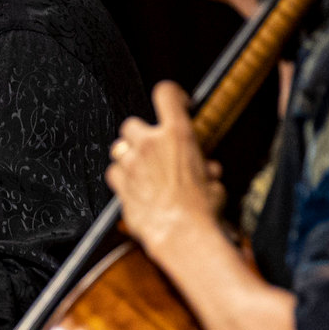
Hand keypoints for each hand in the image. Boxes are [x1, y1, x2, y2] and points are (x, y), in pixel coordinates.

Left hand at [105, 81, 225, 255]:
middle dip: (142, 135)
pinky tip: (135, 188)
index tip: (176, 101)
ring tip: (145, 172)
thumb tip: (207, 171)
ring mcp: (131, 163)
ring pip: (120, 148)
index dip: (172, 94)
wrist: (181, 235)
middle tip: (155, 150)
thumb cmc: (201, 211)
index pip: (166, 93)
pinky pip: (114, 172)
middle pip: (133, 123)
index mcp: (177, 135)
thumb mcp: (214, 184)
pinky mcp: (120, 183)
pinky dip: (122, 178)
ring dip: (130, 157)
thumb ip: (206, 170)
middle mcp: (150, 144)